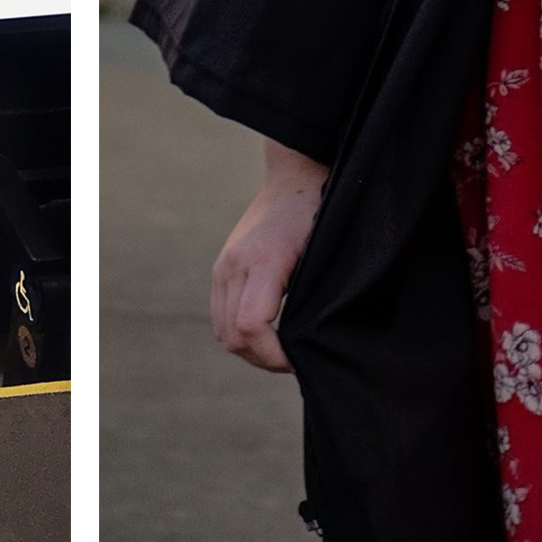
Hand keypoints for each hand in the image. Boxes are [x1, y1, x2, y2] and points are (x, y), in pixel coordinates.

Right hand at [211, 140, 329, 373]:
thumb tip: (307, 344)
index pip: (251, 327)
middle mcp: (233, 265)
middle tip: (294, 362)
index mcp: (261, 260)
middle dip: (263, 359)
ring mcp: (223, 268)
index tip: (299, 361)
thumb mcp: (321, 255)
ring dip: (250, 349)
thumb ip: (309, 298)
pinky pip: (220, 317)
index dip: (273, 355)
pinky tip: (267, 334)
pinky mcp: (221, 270)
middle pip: (232, 336)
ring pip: (223, 331)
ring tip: (281, 351)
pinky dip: (239, 333)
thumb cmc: (315, 215)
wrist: (292, 179)